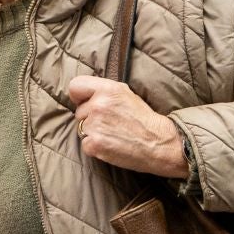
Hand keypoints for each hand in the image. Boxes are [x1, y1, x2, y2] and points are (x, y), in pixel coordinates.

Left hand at [67, 76, 188, 178]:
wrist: (158, 142)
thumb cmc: (143, 118)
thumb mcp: (125, 94)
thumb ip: (104, 91)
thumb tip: (85, 93)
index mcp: (107, 89)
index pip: (75, 86)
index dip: (79, 96)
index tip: (85, 103)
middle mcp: (99, 105)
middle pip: (79, 112)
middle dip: (90, 118)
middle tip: (110, 123)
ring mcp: (95, 125)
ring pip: (81, 129)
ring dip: (93, 133)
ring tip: (113, 134)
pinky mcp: (94, 144)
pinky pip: (85, 144)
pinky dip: (96, 147)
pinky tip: (112, 145)